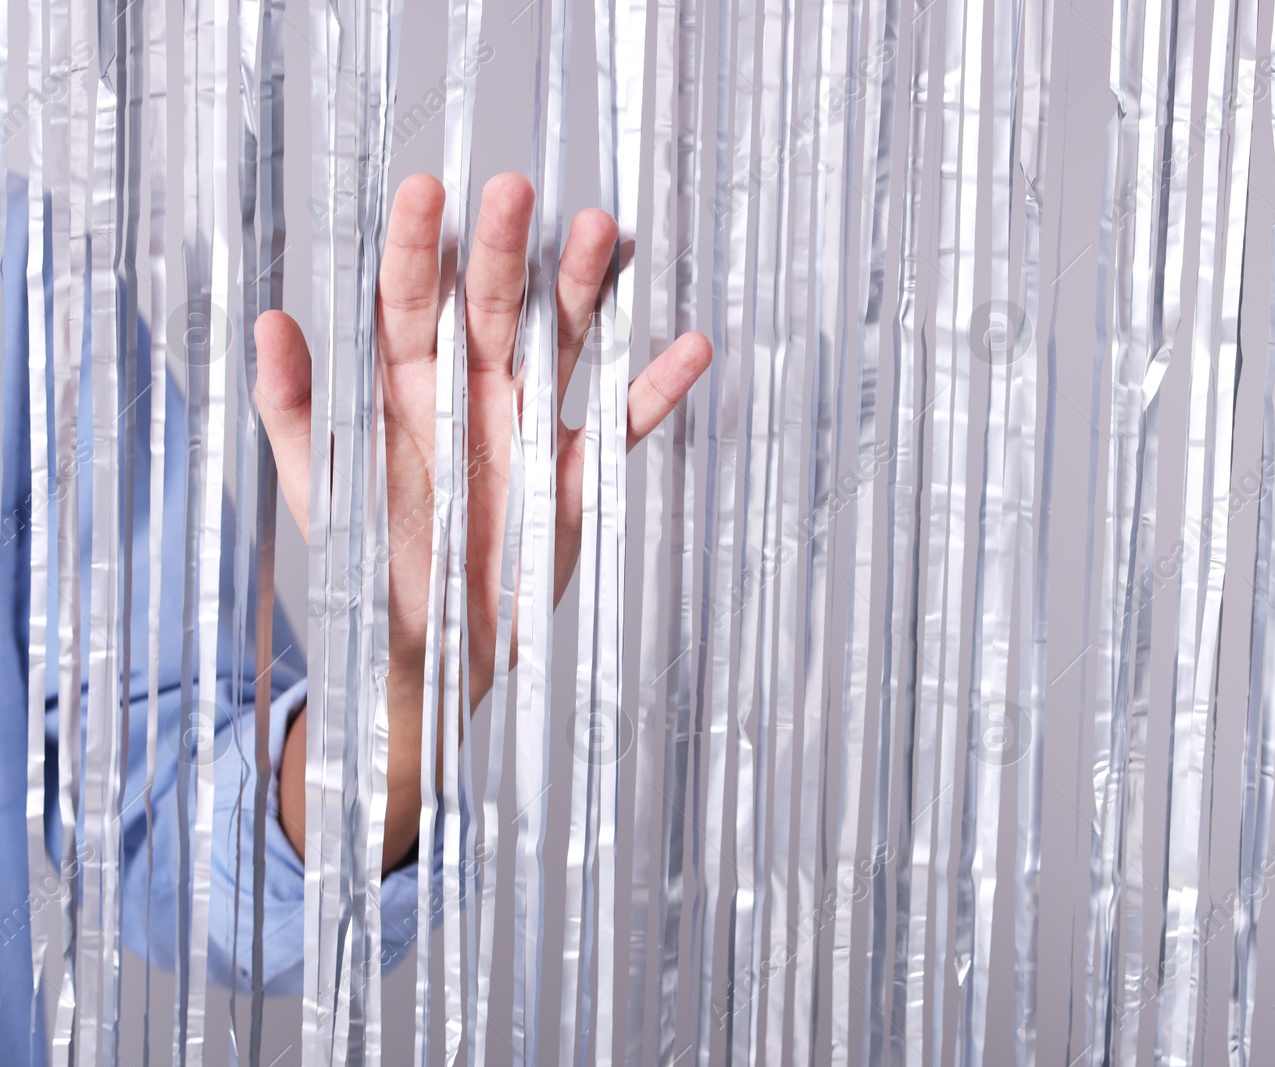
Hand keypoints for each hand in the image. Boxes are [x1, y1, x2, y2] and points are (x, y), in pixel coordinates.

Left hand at [255, 173, 711, 867]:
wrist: (428, 650)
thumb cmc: (366, 566)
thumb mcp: (316, 485)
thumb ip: (294, 407)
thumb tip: (271, 320)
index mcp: (403, 383)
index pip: (410, 299)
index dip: (416, 247)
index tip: (425, 192)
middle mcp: (471, 387)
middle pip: (495, 302)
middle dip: (504, 247)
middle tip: (516, 190)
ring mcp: (530, 422)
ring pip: (564, 339)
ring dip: (585, 289)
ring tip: (604, 235)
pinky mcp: (578, 468)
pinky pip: (623, 420)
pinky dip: (658, 388)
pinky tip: (690, 348)